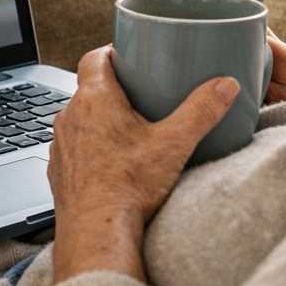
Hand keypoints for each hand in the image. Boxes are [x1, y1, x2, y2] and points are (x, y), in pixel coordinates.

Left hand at [49, 46, 238, 282]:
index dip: (112, 52)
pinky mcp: (59, 172)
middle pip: (89, 89)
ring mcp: (61, 145)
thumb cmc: (129, 187)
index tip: (130, 54)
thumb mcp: (174, 144)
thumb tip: (225, 86)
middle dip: (113, 88)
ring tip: (128, 130)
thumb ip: (202, 110)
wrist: (97, 232)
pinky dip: (89, 148)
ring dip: (99, 120)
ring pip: (80, 120)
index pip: (95, 58)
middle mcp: (71, 117)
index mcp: (95, 100)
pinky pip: (74, 148)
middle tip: (140, 93)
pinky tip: (111, 162)